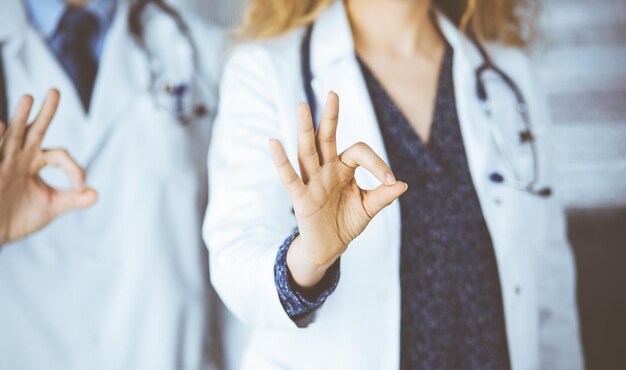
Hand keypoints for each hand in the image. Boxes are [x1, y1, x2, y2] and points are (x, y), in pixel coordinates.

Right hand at [0, 89, 97, 246]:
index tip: (81, 187)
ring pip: (12, 136)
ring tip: (28, 97)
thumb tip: (96, 193)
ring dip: (20, 118)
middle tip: (56, 91)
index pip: (60, 155)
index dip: (74, 168)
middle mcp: (19, 158)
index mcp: (35, 162)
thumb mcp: (52, 207)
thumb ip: (74, 199)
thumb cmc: (19, 217)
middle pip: (34, 131)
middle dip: (46, 113)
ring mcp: (3, 164)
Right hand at [269, 92, 406, 287]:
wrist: (330, 247)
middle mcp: (326, 169)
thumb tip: (401, 184)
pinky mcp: (300, 198)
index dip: (377, 163)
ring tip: (302, 106)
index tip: (390, 181)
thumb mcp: (368, 208)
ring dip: (304, 129)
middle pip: (326, 138)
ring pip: (307, 151)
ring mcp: (311, 181)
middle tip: (333, 93)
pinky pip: (289, 177)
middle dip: (330, 116)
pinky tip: (274, 143)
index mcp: (343, 168)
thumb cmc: (347, 222)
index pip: (359, 152)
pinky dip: (281, 161)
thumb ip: (382, 196)